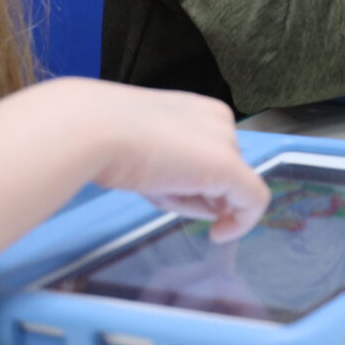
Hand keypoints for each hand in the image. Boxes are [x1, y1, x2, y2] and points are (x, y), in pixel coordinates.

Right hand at [86, 85, 269, 241]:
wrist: (91, 129)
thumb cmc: (104, 136)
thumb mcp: (146, 152)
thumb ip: (176, 169)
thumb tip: (200, 198)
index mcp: (197, 110)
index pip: (209, 154)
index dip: (193, 182)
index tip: (166, 191)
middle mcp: (218, 120)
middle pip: (221, 173)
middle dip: (193, 193)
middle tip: (153, 189)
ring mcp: (224, 143)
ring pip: (227, 188)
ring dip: (195, 204)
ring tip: (154, 189)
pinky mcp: (227, 167)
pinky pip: (253, 201)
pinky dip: (243, 223)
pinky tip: (219, 235)